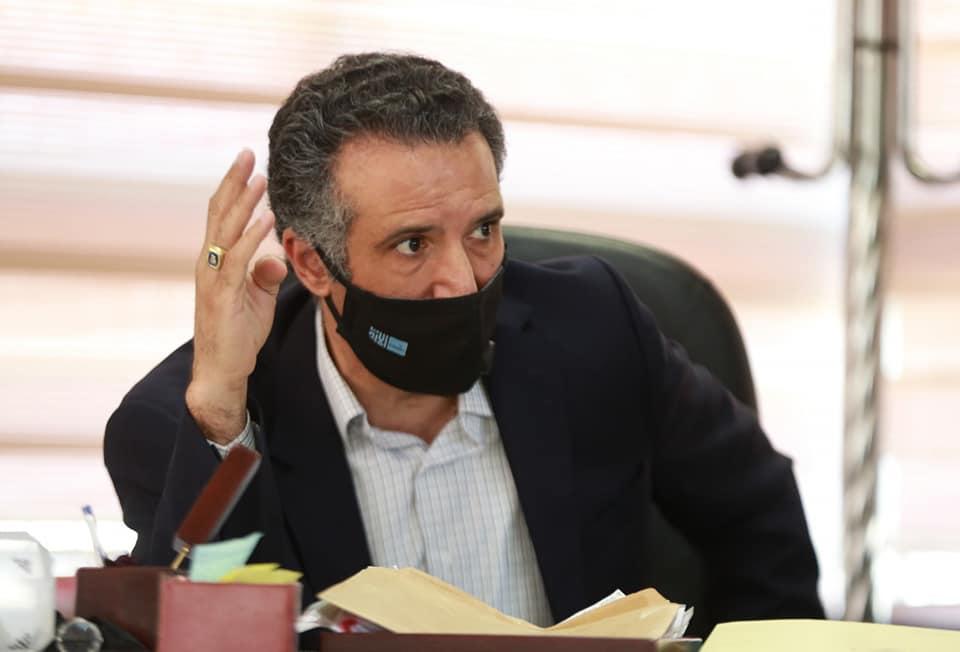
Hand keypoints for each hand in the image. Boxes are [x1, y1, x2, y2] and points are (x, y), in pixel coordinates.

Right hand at [186, 150, 287, 443]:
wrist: (221, 370)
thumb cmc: (239, 333)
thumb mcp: (258, 298)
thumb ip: (265, 275)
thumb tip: (277, 258)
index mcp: (215, 261)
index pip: (222, 215)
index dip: (233, 187)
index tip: (248, 162)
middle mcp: (209, 263)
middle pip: (220, 213)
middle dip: (235, 182)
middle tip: (248, 153)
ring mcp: (212, 278)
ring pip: (226, 232)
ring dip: (244, 203)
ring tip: (259, 178)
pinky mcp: (222, 296)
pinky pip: (237, 261)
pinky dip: (252, 238)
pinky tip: (266, 219)